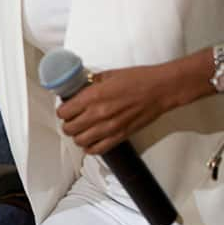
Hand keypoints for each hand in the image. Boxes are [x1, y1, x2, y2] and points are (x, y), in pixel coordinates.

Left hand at [57, 63, 176, 154]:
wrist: (161, 90)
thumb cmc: (138, 79)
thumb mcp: (107, 75)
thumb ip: (90, 83)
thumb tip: (78, 88)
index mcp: (92, 96)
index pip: (64, 112)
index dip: (62, 111)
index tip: (65, 109)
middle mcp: (98, 114)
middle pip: (69, 129)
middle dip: (67, 124)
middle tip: (71, 120)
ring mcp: (109, 127)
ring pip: (80, 141)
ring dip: (77, 136)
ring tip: (81, 130)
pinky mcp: (120, 136)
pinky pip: (98, 150)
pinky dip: (90, 148)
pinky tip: (91, 141)